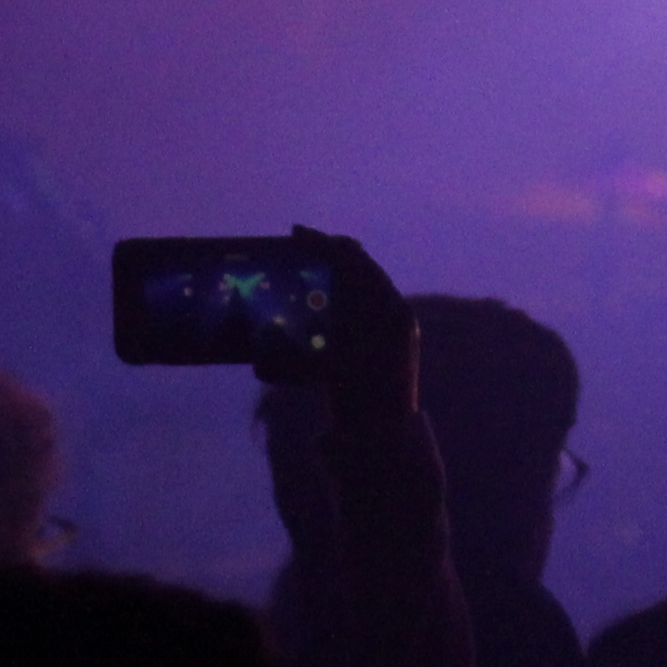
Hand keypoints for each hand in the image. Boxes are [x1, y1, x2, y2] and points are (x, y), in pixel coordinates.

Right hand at [279, 225, 414, 410]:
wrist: (385, 433)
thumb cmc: (349, 400)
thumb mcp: (311, 371)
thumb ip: (281, 352)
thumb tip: (261, 334)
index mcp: (378, 306)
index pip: (348, 259)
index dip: (320, 242)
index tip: (295, 233)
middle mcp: (394, 307)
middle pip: (363, 265)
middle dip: (334, 252)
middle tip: (306, 246)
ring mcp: (403, 320)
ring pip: (372, 282)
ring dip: (346, 273)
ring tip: (319, 270)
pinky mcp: (404, 334)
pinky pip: (379, 301)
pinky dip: (357, 294)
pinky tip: (336, 302)